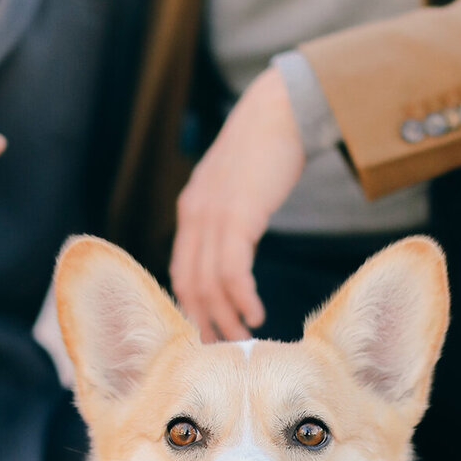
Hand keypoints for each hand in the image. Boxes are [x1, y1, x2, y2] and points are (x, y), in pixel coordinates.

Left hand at [170, 65, 305, 340]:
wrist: (280, 109)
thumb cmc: (267, 148)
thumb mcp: (238, 186)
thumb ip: (230, 216)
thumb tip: (236, 249)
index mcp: (191, 210)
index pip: (180, 272)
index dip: (193, 307)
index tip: (209, 334)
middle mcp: (194, 215)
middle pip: (189, 284)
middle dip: (205, 322)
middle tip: (223, 351)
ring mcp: (211, 215)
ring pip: (208, 283)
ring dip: (225, 317)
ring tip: (243, 339)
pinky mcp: (236, 215)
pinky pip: (231, 269)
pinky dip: (241, 297)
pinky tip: (255, 313)